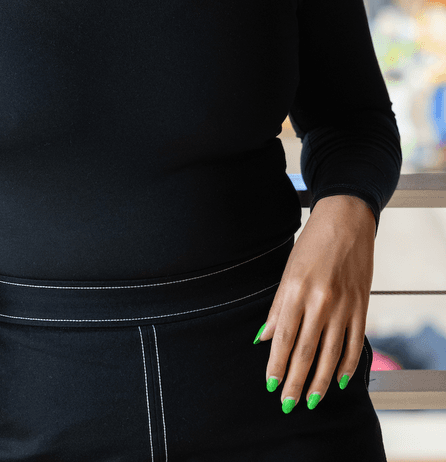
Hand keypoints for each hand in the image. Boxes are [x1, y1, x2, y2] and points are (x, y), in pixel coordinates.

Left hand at [254, 194, 375, 412]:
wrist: (346, 221)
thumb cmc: (312, 243)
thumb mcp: (288, 271)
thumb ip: (277, 307)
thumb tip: (263, 337)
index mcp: (296, 290)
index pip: (283, 337)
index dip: (277, 364)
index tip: (271, 384)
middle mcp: (320, 301)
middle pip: (305, 351)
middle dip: (295, 381)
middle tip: (288, 403)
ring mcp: (343, 306)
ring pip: (330, 354)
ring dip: (319, 381)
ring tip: (311, 400)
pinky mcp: (362, 306)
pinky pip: (354, 343)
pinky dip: (346, 365)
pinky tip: (337, 380)